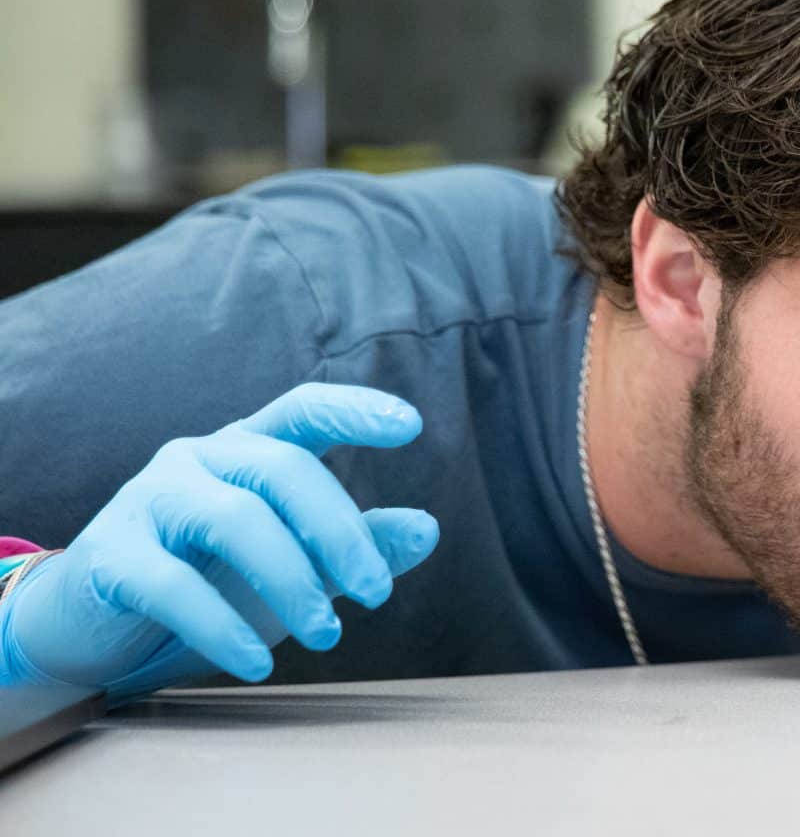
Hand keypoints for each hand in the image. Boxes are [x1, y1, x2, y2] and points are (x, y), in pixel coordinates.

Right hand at [0, 383, 437, 700]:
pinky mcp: (110, 555)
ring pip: (234, 520)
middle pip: (283, 470)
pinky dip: (222, 626)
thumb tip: (428, 528)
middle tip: (378, 594)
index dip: (354, 410)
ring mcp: (149, 499)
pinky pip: (172, 585)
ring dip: (291, 581)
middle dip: (339, 533)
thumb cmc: (212, 582)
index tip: (412, 426)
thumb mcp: (297, 562)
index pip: (304, 409)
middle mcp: (198, 459)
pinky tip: (256, 663)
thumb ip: (358, 544)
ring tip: (327, 635)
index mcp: (248, 450)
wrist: (99, 629)